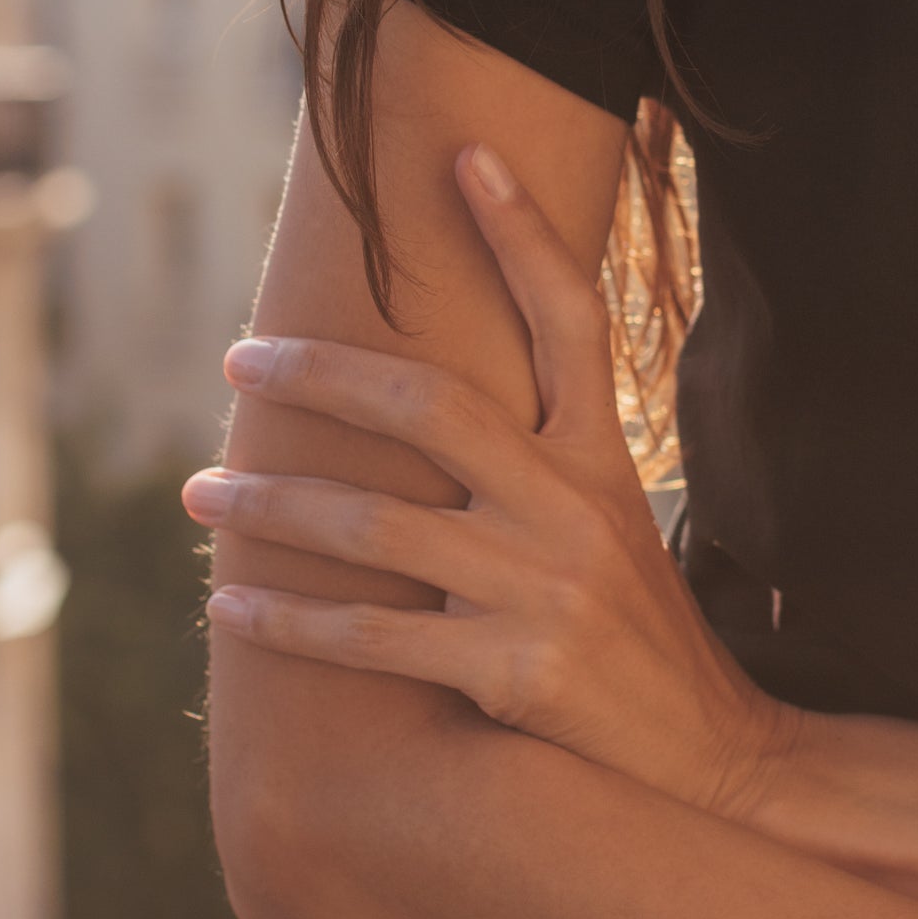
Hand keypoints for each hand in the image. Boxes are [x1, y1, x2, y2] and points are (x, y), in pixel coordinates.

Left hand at [188, 143, 799, 817]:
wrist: (716, 763)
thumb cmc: (643, 641)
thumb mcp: (615, 528)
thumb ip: (541, 470)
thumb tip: (427, 417)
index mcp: (605, 460)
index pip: (570, 317)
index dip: (520, 232)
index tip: (462, 155)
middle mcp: (574, 508)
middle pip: (431, 403)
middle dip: (322, 373)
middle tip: (240, 356)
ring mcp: (544, 590)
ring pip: (376, 525)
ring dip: (272, 507)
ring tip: (201, 494)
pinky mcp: (513, 673)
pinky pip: (371, 638)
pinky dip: (289, 620)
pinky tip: (230, 607)